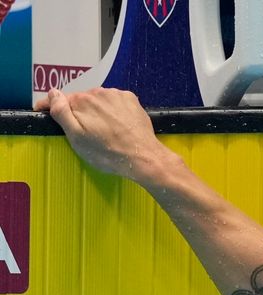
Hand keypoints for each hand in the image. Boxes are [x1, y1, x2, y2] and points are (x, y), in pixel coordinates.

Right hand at [34, 88, 170, 181]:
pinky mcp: (131, 100)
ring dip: (98, 111)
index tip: (44, 111)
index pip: (59, 99)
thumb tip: (52, 93)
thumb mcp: (76, 138)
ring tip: (105, 131)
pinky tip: (118, 125)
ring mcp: (116, 95)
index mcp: (81, 101)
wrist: (142, 157)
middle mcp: (98, 92)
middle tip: (87, 133)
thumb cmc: (108, 153)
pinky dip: (113, 110)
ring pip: (99, 100)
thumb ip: (61, 113)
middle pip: (81, 100)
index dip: (50, 106)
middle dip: (79, 112)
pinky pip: (115, 101)